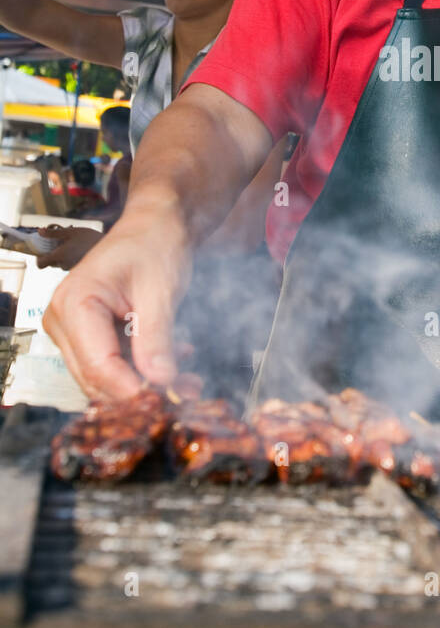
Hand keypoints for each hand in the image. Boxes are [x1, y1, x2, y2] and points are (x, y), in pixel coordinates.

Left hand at [36, 225, 103, 270]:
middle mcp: (64, 265)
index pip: (40, 264)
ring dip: (63, 254)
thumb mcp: (70, 232)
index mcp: (59, 256)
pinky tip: (79, 248)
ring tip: (72, 242)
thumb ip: (53, 233)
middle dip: (53, 252)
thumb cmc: (89, 238)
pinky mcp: (79, 268)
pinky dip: (71, 257)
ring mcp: (71, 268)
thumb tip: (39, 231)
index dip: (38, 257)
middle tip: (60, 240)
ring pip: (61, 262)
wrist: (110, 249)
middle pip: (51, 262)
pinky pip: (70, 264)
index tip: (42, 249)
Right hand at [43, 210, 191, 401]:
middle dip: (141, 391)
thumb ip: (157, 337)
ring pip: (105, 378)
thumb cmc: (154, 244)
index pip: (99, 365)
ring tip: (188, 381)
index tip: (166, 401)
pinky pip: (113, 366)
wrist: (156, 225)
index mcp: (75, 303)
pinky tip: (175, 362)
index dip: (132, 390)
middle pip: (97, 378)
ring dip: (146, 384)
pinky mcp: (88, 336)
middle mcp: (63, 320)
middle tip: (186, 393)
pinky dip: (143, 370)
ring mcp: (73, 331)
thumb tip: (160, 382)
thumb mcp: (161, 291)